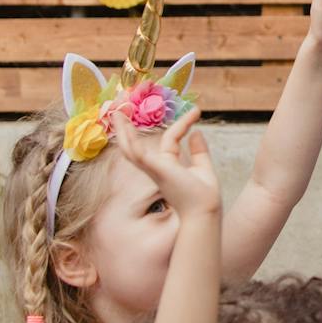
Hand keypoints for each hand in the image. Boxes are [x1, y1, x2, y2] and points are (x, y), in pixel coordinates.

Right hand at [111, 108, 220, 222]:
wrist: (204, 211)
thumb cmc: (204, 197)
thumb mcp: (203, 168)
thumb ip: (199, 152)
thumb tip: (196, 132)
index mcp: (168, 166)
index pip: (172, 139)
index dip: (183, 124)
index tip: (196, 111)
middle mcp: (157, 167)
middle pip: (137, 147)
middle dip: (127, 131)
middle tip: (120, 113)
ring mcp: (154, 169)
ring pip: (131, 150)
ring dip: (123, 133)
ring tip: (116, 115)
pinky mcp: (155, 170)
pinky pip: (139, 154)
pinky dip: (131, 141)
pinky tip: (125, 128)